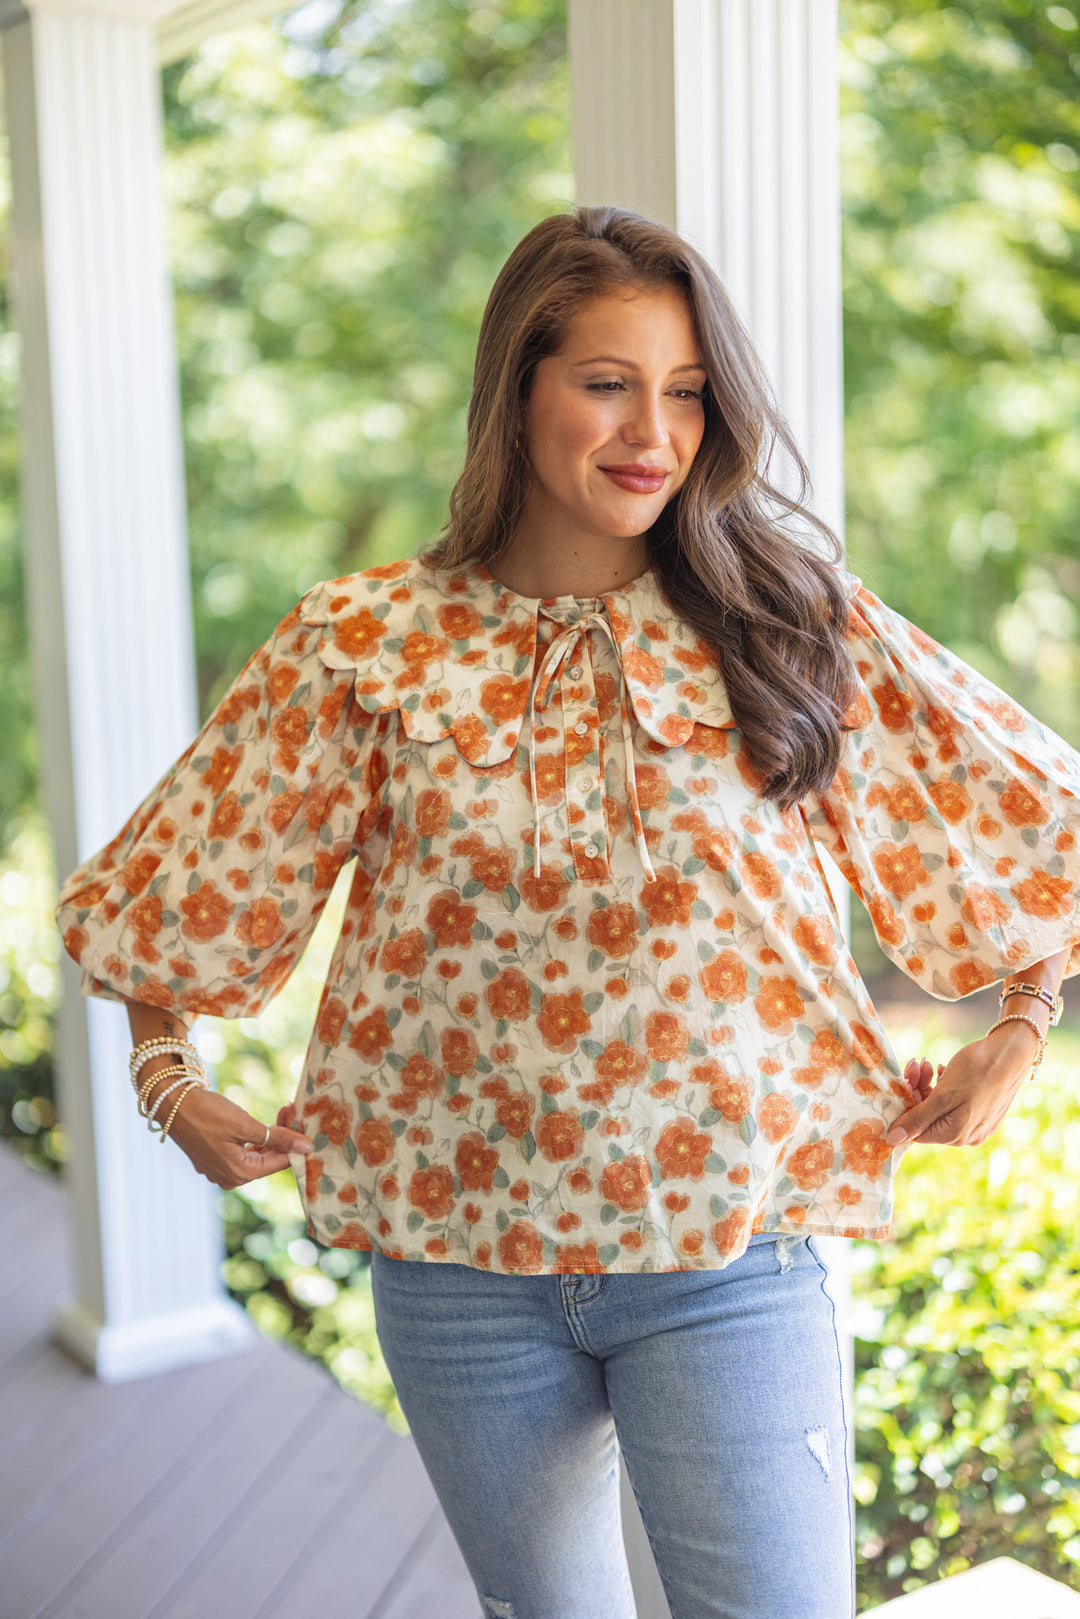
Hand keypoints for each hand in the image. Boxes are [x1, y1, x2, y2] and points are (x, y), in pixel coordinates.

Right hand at [161, 1084, 313, 1189]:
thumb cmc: (207, 1113)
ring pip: (257, 1153)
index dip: (294, 1142)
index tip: (302, 1119)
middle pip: (269, 1159)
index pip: (280, 1163)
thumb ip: (278, 1138)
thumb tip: (307, 1148)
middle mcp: (230, 1178)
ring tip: (283, 1112)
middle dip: (283, 1136)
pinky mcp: (214, 1157)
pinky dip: (256, 1136)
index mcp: (240, 1174)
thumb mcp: (246, 1125)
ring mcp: (220, 1169)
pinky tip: (264, 1121)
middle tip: (291, 1110)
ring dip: (272, 1134)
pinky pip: (243, 1150)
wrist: (171, 1102)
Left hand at [885, 1024, 1038, 1148]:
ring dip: (929, 1086)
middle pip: (929, 1118)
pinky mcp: (984, 1111)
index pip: (916, 1131)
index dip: (906, 1107)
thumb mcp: (942, 1095)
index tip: (903, 1081)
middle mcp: (967, 1136)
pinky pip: (955, 1104)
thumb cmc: (977, 1071)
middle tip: (917, 1064)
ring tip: (929, 1063)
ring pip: (941, 1109)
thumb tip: (892, 1140)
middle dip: (918, 1091)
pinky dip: (945, 1087)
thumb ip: (917, 1119)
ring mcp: (978, 1124)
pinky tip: (944, 1070)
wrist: (1012, 1052)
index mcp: (955, 1135)